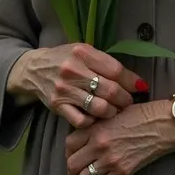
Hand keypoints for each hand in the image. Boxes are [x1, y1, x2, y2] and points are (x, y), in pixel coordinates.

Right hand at [9, 42, 146, 128]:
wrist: (34, 69)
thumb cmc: (65, 59)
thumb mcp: (84, 52)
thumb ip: (106, 63)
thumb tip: (135, 81)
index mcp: (82, 53)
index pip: (115, 70)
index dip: (131, 81)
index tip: (140, 88)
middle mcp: (73, 71)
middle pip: (110, 90)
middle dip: (125, 99)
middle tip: (128, 102)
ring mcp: (64, 89)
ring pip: (99, 108)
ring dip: (112, 112)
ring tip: (115, 111)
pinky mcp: (58, 106)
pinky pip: (82, 121)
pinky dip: (93, 122)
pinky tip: (97, 118)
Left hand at [66, 99, 174, 174]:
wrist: (164, 124)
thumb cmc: (143, 113)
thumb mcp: (115, 111)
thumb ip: (98, 122)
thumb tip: (85, 135)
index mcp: (96, 127)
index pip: (69, 144)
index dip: (67, 153)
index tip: (70, 157)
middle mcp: (99, 145)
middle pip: (72, 164)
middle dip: (70, 174)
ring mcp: (110, 160)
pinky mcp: (122, 172)